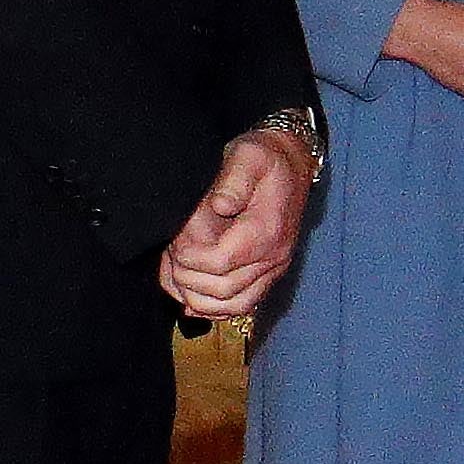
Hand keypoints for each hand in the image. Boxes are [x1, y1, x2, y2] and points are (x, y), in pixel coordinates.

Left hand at [158, 129, 310, 319]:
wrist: (292, 162)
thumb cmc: (265, 158)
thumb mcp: (248, 156)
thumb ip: (234, 180)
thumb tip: (220, 206)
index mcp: (265, 231)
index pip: (220, 263)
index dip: (189, 259)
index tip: (174, 242)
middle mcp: (273, 257)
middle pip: (223, 290)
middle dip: (188, 277)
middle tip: (171, 257)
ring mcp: (273, 269)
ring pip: (234, 305)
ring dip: (200, 299)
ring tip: (178, 277)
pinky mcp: (269, 273)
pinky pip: (244, 304)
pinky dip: (216, 307)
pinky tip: (192, 297)